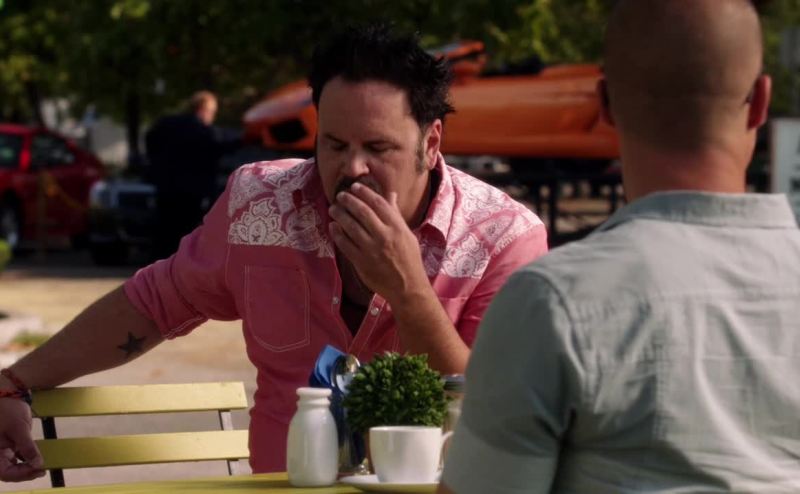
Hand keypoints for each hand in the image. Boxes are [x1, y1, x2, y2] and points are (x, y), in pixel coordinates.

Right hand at [0, 397, 44, 481]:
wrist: (8, 394)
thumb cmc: (9, 410)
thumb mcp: (20, 429)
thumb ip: (27, 448)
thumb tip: (37, 464)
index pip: (4, 473)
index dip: (21, 475)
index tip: (38, 470)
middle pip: (8, 472)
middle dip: (25, 473)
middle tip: (42, 470)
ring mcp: (2, 450)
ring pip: (12, 466)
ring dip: (26, 468)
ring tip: (42, 467)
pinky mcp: (8, 445)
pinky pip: (16, 457)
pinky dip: (26, 460)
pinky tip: (37, 460)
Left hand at [328, 183, 429, 304]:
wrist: (407, 287)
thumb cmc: (409, 259)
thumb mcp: (407, 234)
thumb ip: (395, 215)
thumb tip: (390, 194)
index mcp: (397, 228)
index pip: (378, 203)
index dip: (364, 193)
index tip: (354, 187)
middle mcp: (384, 236)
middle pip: (362, 212)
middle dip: (348, 201)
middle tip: (340, 196)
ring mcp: (372, 250)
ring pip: (351, 227)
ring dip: (340, 215)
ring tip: (333, 209)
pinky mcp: (361, 262)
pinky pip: (345, 245)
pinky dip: (337, 234)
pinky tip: (333, 227)